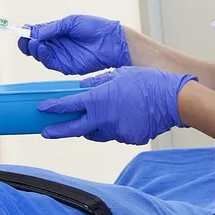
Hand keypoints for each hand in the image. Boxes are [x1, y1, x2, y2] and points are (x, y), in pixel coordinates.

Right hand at [18, 14, 130, 72]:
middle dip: (27, 43)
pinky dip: (43, 57)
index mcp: (56, 32)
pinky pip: (50, 63)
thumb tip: (34, 32)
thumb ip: (52, 28)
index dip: (28, 33)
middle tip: (25, 39)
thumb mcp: (71, 22)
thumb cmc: (94, 28)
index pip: (37, 34)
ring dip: (34, 50)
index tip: (21, 30)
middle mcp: (56, 45)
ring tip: (35, 43)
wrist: (111, 42)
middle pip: (35, 46)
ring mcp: (60, 56)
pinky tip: (43, 49)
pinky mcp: (65, 66)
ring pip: (40, 56)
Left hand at [41, 65, 193, 144]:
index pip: (68, 105)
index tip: (42, 109)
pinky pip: (116, 134)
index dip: (53, 107)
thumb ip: (97, 83)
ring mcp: (117, 131)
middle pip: (74, 129)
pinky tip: (124, 117)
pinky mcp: (129, 138)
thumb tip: (83, 87)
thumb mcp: (117, 75)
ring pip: (97, 132)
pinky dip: (115, 127)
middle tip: (46, 132)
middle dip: (58, 131)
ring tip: (93, 119)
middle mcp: (104, 118)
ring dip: (91, 127)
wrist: (172, 99)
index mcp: (98, 100)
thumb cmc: (146, 82)